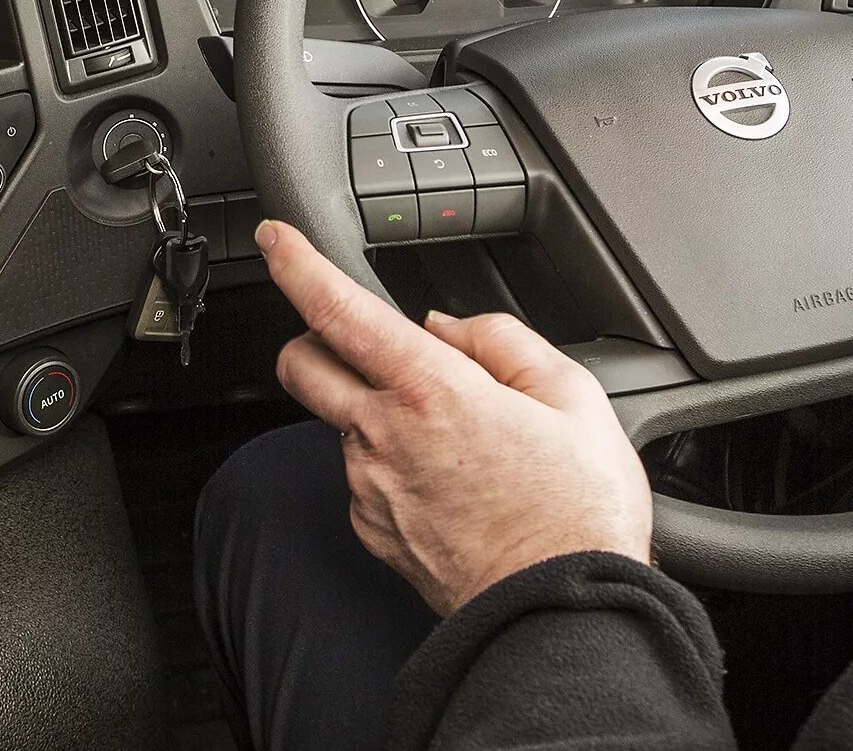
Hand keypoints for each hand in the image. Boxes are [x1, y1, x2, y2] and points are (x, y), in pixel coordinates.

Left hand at [255, 220, 652, 615]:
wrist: (559, 613)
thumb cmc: (577, 513)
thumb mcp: (571, 395)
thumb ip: (501, 341)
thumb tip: (449, 328)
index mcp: (429, 389)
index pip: (338, 309)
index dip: (296, 264)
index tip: (276, 239)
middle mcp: (383, 435)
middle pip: (301, 363)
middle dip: (312, 336)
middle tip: (360, 340)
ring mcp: (369, 486)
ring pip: (341, 422)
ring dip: (372, 410)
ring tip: (454, 437)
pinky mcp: (372, 529)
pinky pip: (363, 476)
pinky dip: (390, 465)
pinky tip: (448, 483)